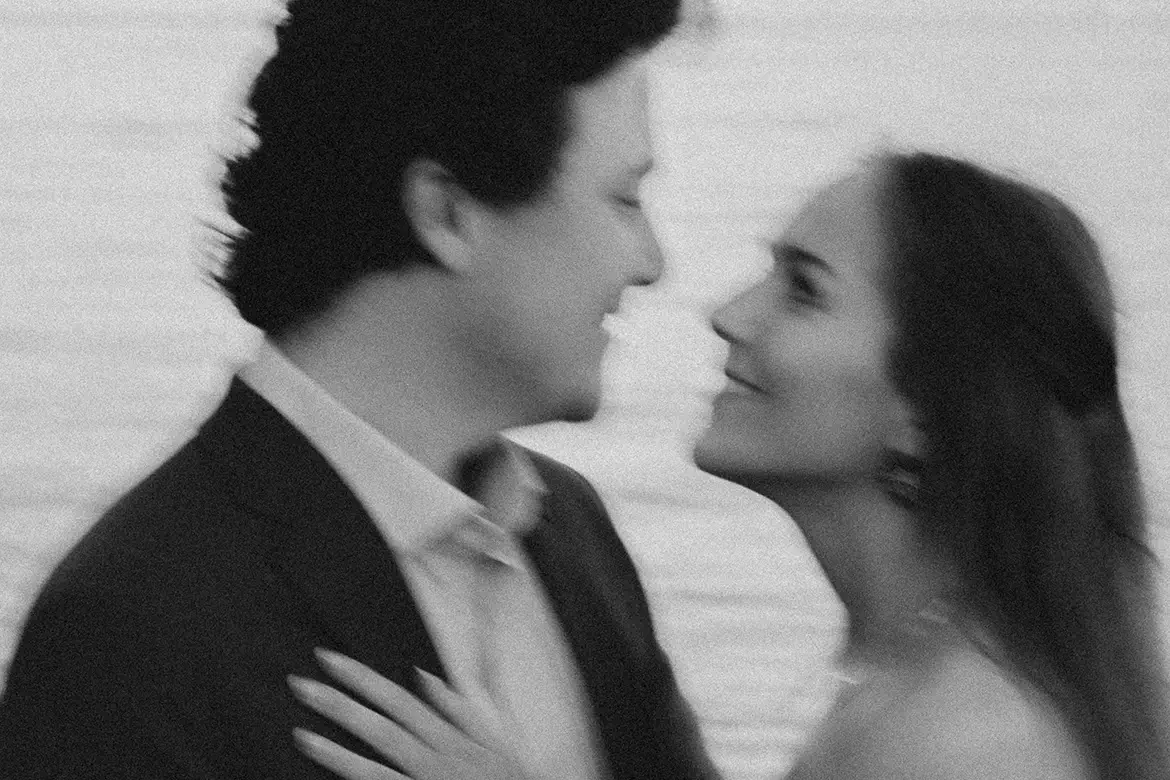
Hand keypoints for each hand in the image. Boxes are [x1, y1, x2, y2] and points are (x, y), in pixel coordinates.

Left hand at [289, 649, 531, 779]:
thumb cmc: (511, 779)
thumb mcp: (495, 738)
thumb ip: (459, 707)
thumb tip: (422, 676)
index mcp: (451, 733)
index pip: (398, 698)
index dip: (361, 678)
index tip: (328, 660)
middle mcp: (438, 752)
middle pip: (382, 720)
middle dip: (339, 698)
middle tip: (299, 682)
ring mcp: (429, 778)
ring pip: (379, 752)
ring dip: (337, 737)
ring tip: (301, 723)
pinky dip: (348, 769)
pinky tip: (324, 757)